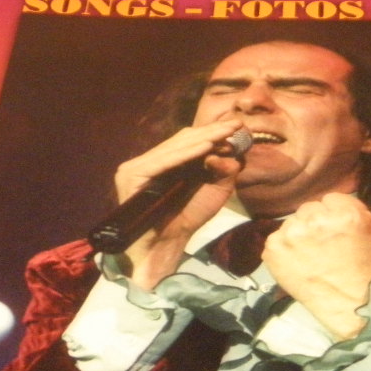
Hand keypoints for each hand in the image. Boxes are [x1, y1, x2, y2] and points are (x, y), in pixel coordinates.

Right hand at [114, 119, 244, 288]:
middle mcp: (148, 161)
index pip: (189, 141)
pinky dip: (186, 154)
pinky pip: (163, 161)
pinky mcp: (132, 175)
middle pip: (182, 140)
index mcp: (164, 162)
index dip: (213, 132)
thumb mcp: (214, 190)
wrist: (166, 246)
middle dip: (212, 132)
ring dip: (202, 139)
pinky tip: (206, 146)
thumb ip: (224, 169)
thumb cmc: (189, 218)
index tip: (238, 126)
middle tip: (236, 124)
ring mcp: (137, 166)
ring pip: (175, 147)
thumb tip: (231, 150)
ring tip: (225, 133)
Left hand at [261, 193, 370, 339]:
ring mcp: (292, 234)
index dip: (334, 215)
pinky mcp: (274, 250)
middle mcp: (316, 220)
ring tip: (310, 257)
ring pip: (292, 223)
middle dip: (315, 224)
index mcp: (345, 213)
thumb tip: (340, 205)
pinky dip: (284, 251)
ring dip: (299, 236)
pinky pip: (276, 240)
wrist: (353, 307)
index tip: (335, 231)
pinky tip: (298, 264)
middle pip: (308, 209)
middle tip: (322, 246)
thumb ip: (361, 212)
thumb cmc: (370, 272)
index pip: (330, 199)